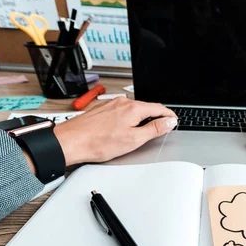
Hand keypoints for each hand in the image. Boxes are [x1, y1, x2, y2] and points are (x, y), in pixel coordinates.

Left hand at [53, 98, 176, 165]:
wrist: (71, 141)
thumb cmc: (98, 142)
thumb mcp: (133, 139)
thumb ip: (154, 129)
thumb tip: (169, 121)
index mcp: (133, 108)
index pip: (159, 108)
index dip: (169, 115)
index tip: (174, 120)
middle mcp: (122, 102)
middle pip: (146, 107)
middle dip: (156, 116)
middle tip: (162, 127)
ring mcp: (111, 104)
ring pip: (133, 109)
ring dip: (142, 117)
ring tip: (144, 130)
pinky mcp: (102, 109)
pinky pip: (121, 111)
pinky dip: (129, 118)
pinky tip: (125, 128)